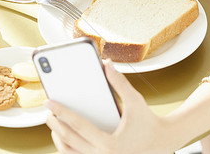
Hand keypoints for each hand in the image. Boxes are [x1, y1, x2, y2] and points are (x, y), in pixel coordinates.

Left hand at [45, 61, 174, 153]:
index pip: (78, 126)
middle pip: (69, 140)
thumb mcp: (135, 101)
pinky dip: (67, 146)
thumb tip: (106, 64)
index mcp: (110, 144)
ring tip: (52, 122)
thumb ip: (119, 82)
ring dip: (58, 137)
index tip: (48, 101)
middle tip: (47, 110)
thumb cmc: (149, 122)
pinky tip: (62, 133)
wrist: (162, 143)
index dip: (61, 111)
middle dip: (55, 124)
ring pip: (70, 152)